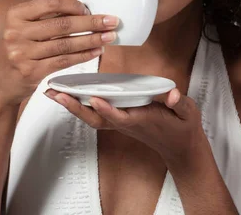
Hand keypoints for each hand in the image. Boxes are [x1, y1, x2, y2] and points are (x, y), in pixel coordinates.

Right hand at [0, 0, 118, 106]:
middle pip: (62, 24)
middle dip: (92, 22)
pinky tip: (96, 51)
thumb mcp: (20, 28)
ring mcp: (23, 53)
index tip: (90, 9)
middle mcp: (16, 33)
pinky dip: (83, 55)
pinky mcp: (31, 72)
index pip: (51, 3)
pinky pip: (64, 61)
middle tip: (111, 21)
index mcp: (15, 15)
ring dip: (92, 40)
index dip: (74, 5)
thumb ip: (44, 18)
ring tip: (109, 37)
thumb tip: (82, 9)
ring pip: (66, 44)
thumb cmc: (14, 52)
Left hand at [44, 87, 204, 164]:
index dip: (107, 109)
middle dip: (76, 107)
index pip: (121, 116)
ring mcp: (120, 123)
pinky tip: (68, 96)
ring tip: (53, 93)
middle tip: (57, 94)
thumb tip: (172, 95)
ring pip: (91, 117)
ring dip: (72, 106)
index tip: (94, 98)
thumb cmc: (181, 128)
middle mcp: (126, 122)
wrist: (179, 148)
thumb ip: (180, 103)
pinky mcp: (118, 120)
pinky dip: (79, 106)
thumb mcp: (187, 114)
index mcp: (142, 120)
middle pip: (96, 118)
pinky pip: (94, 115)